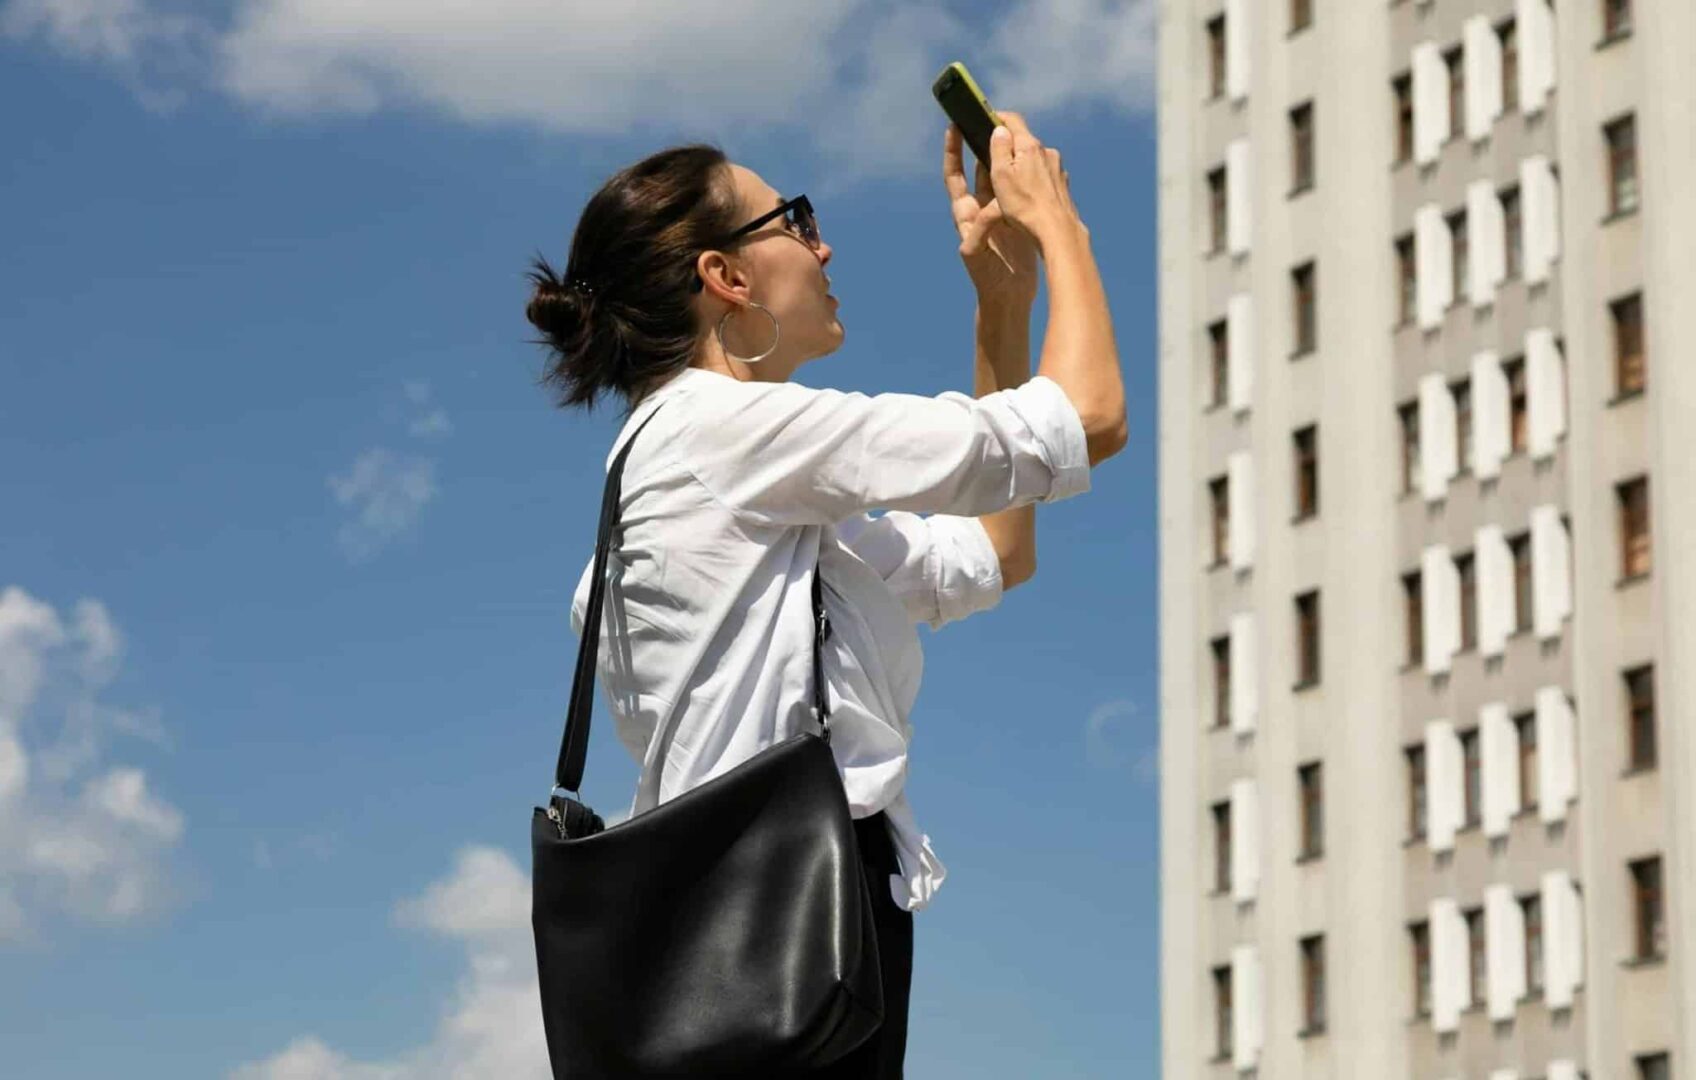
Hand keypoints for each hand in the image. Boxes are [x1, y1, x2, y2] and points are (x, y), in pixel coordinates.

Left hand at [944, 117, 1038, 302]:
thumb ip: (981, 229)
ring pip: (1003, 175)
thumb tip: (994, 208)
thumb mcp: (976, 253)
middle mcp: (980, 207)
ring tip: (1014, 133)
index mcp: (964, 213)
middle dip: (982, 143)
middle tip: (989, 117)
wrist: (1008, 296)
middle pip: (980, 167)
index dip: (953, 150)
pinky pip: (1020, 190)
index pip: (954, 175)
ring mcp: (1000, 211)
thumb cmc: (986, 277)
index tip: (952, 125)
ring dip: (1006, 156)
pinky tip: (1034, 161)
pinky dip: (1025, 176)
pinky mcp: (1018, 217)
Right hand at [979, 111, 1080, 246]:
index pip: (1012, 120)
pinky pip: (1044, 174)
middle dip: (1008, 145)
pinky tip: (1028, 195)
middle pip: (1024, 139)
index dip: (996, 117)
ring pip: (1034, 158)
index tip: (984, 120)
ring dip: (1022, 164)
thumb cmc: (1025, 206)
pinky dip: (1033, 178)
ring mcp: (1057, 167)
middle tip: (992, 158)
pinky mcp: (1062, 183)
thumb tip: (999, 129)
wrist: (1057, 231)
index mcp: (1029, 146)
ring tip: (1010, 184)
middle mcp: (1046, 152)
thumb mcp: (1002, 175)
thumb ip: (999, 148)